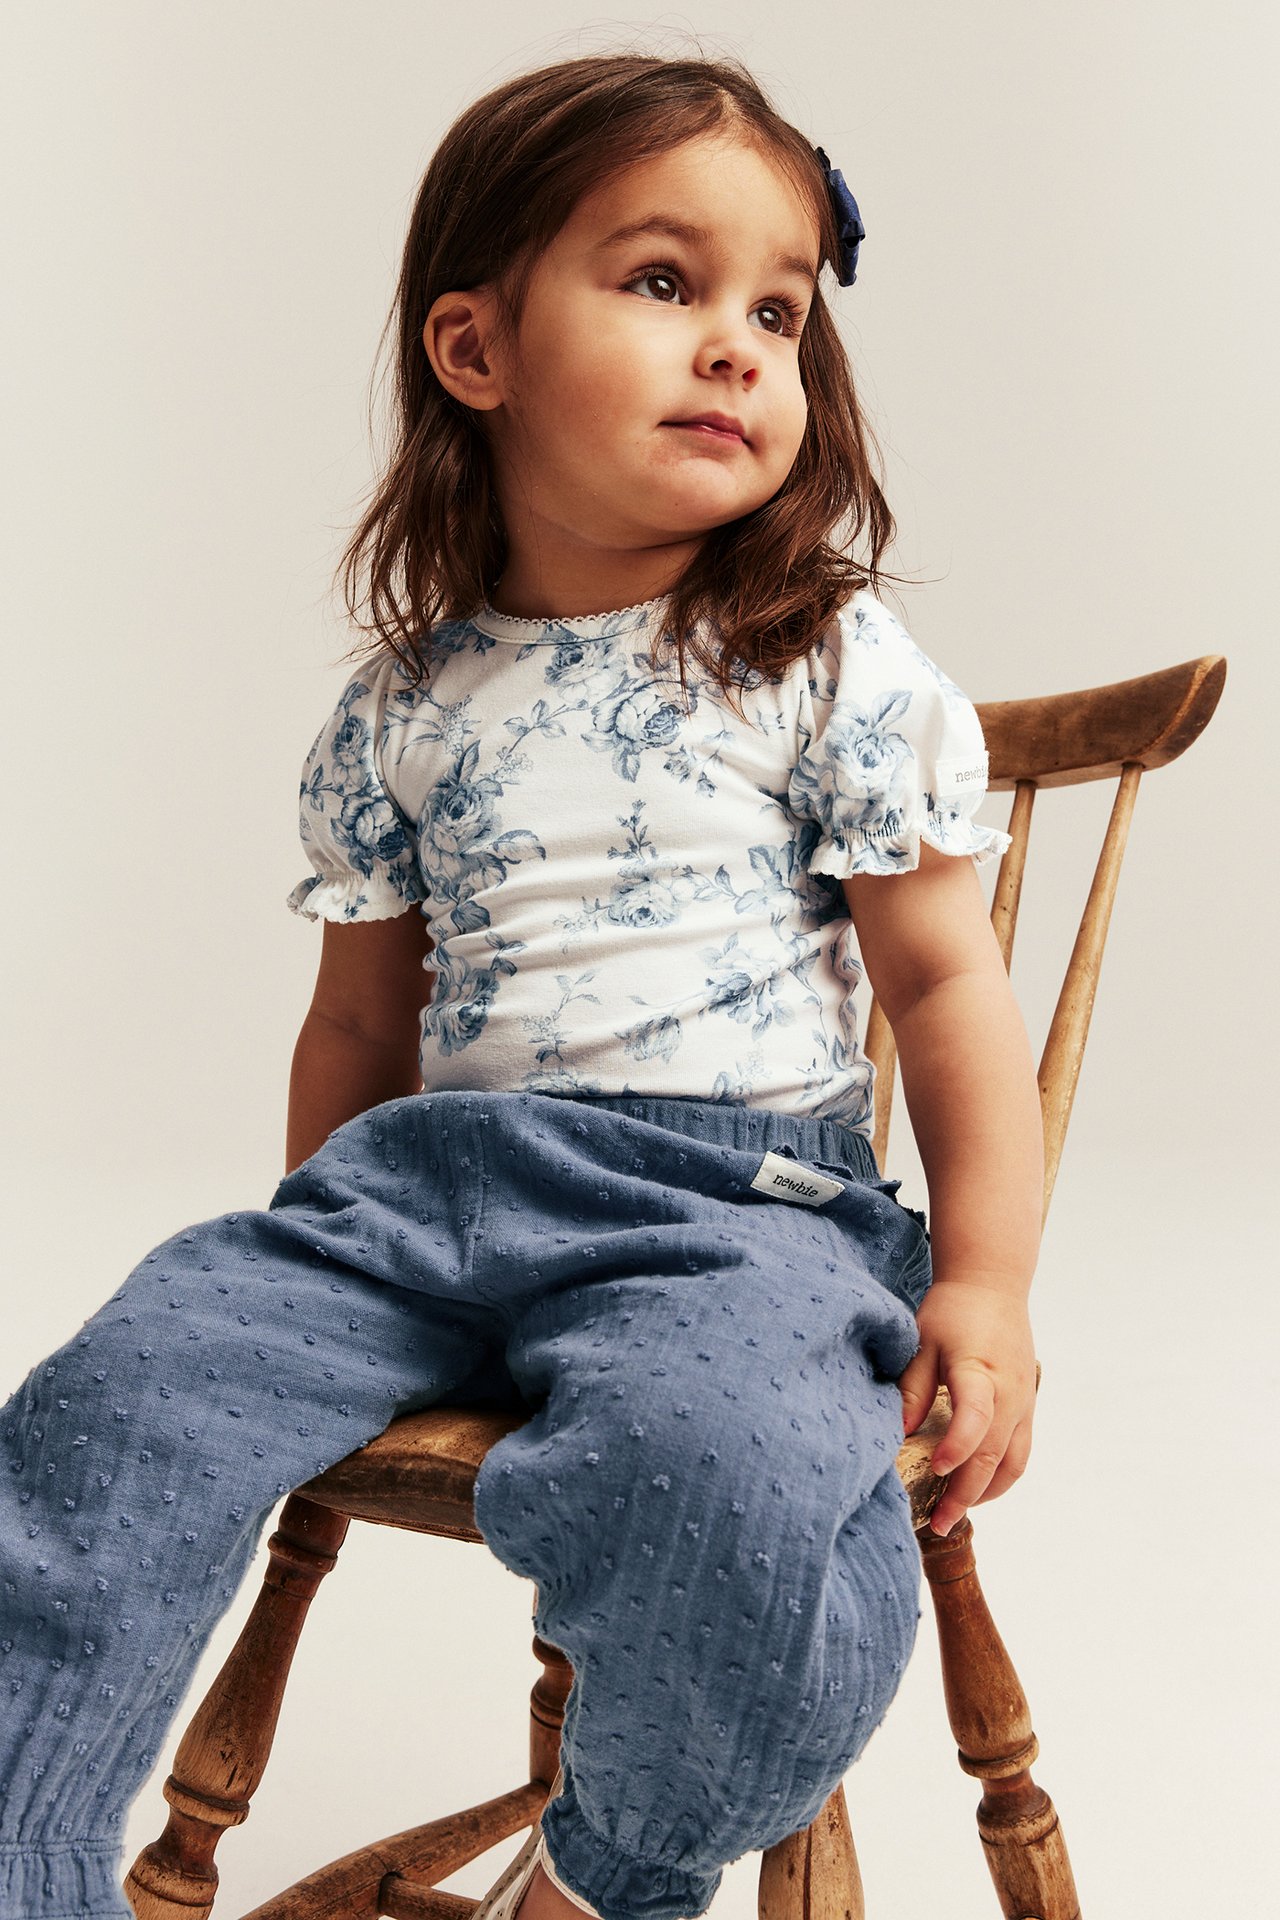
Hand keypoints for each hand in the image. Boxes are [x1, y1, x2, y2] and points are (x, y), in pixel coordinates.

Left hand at [897, 1278, 1037, 1536]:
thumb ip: (912, 1387)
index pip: (975, 1418)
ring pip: (1013, 1463)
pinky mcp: (1027, 1408)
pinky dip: (1000, 1477)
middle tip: (938, 1521)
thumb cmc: (953, 1312)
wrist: (993, 1286)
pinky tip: (976, 1488)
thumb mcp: (922, 1342)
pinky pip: (1020, 1453)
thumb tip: (897, 1432)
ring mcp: (1023, 1404)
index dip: (958, 1448)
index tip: (937, 1470)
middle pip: (993, 1454)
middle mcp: (1009, 1394)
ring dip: (986, 1493)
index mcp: (980, 1372)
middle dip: (965, 1492)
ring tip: (954, 1513)